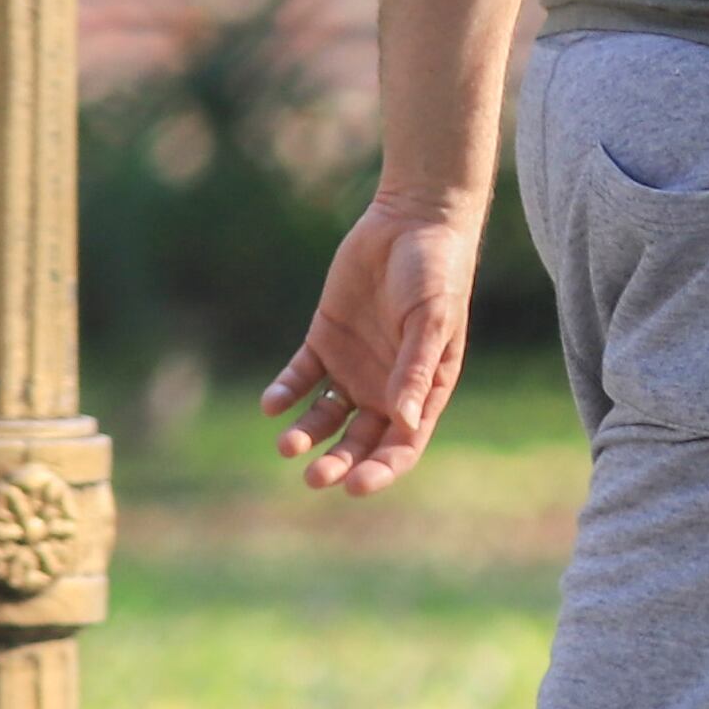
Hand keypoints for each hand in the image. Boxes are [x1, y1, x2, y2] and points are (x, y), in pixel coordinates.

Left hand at [265, 192, 480, 494]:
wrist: (411, 223)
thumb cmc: (436, 273)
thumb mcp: (430, 320)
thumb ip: (414, 369)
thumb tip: (404, 422)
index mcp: (423, 390)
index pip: (402, 445)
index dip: (380, 470)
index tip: (354, 486)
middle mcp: (386, 386)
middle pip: (359, 440)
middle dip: (338, 462)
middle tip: (314, 476)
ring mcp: (353, 365)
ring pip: (325, 416)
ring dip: (307, 434)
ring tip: (287, 444)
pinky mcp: (324, 341)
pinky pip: (300, 377)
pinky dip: (285, 393)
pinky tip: (272, 404)